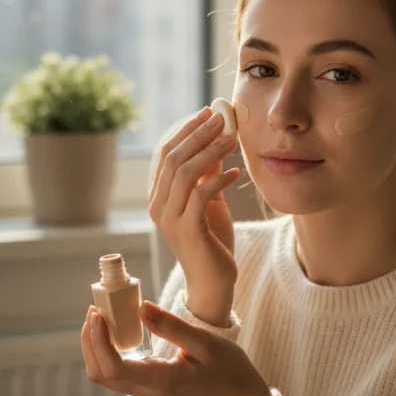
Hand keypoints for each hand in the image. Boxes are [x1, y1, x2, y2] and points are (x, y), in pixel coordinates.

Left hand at [81, 303, 271, 395]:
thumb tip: (142, 308)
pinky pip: (116, 371)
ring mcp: (145, 392)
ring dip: (96, 345)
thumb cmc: (228, 369)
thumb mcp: (206, 343)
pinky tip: (115, 328)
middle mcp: (147, 392)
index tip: (98, 314)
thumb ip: (172, 327)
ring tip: (102, 315)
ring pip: (104, 374)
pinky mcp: (147, 387)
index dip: (98, 341)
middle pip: (100, 373)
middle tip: (96, 309)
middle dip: (90, 341)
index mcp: (161, 381)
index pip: (114, 368)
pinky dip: (106, 350)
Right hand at [148, 107, 240, 323]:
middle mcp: (159, 206)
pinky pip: (202, 194)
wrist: (213, 283)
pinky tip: (236, 173)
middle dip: (198, 134)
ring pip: (186, 172)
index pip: (166, 154)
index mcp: (159, 197)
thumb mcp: (210, 201)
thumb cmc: (212, 241)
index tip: (208, 113)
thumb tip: (217, 140)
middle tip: (221, 118)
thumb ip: (208, 174)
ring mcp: (171, 219)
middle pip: (173, 158)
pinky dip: (219, 179)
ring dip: (210, 151)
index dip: (186, 130)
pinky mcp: (189, 230)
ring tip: (232, 140)